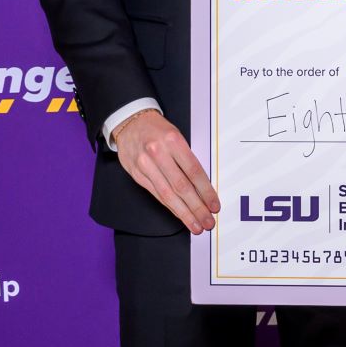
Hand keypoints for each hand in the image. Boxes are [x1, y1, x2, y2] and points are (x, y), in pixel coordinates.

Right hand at [113, 110, 220, 233]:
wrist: (130, 121)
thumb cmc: (158, 129)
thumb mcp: (177, 136)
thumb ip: (187, 159)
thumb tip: (203, 186)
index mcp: (173, 141)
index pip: (194, 171)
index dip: (206, 191)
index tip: (214, 205)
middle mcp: (158, 153)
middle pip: (181, 186)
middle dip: (197, 207)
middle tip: (208, 221)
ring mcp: (145, 165)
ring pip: (167, 194)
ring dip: (184, 213)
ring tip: (196, 225)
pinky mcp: (137, 174)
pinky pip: (156, 194)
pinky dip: (170, 206)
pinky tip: (180, 214)